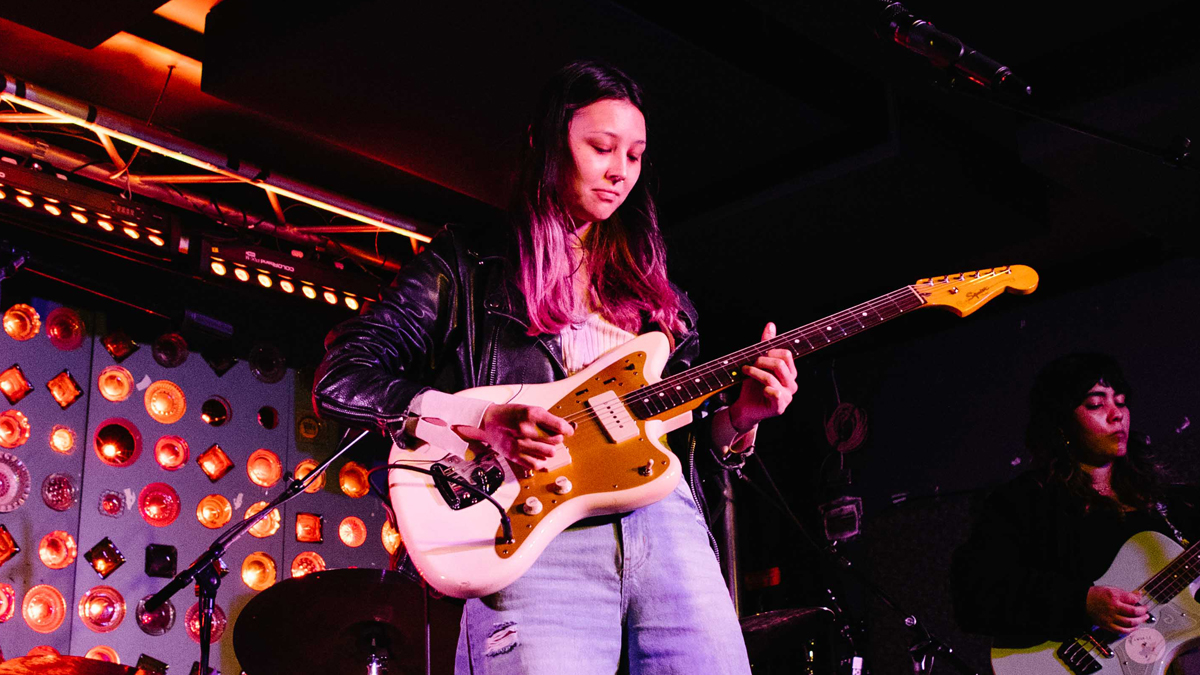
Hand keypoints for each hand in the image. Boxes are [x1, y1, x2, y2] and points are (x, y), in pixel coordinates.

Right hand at [454, 404, 573, 470]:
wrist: (488, 421)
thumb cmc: (510, 415)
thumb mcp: (529, 409)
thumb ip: (547, 419)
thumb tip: (566, 429)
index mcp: (532, 414)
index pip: (560, 426)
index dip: (568, 429)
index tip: (568, 431)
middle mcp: (527, 429)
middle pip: (556, 440)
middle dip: (557, 438)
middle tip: (551, 436)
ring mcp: (520, 443)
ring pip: (549, 453)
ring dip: (549, 450)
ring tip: (543, 445)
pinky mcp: (514, 455)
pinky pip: (536, 464)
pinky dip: (541, 461)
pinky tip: (537, 455)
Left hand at [729, 322, 797, 432]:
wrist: (745, 407)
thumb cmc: (753, 385)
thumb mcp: (759, 362)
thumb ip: (766, 344)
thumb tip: (771, 325)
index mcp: (790, 372)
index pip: (787, 354)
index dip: (770, 351)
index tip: (757, 355)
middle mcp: (792, 384)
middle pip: (780, 364)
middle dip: (761, 361)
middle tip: (749, 364)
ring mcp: (787, 396)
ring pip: (772, 377)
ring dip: (755, 373)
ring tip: (745, 371)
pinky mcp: (780, 407)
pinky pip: (774, 393)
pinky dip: (763, 388)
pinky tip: (759, 389)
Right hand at [1086, 585, 1147, 633]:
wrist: (1083, 601)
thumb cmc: (1096, 595)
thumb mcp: (1111, 590)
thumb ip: (1126, 594)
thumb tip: (1138, 595)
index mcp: (1114, 598)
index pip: (1132, 601)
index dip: (1140, 603)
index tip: (1144, 604)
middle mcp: (1112, 609)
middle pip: (1133, 614)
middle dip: (1142, 614)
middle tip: (1146, 613)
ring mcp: (1109, 619)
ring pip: (1128, 623)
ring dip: (1138, 622)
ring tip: (1142, 620)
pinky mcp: (1107, 625)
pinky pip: (1121, 631)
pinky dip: (1129, 630)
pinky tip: (1134, 628)